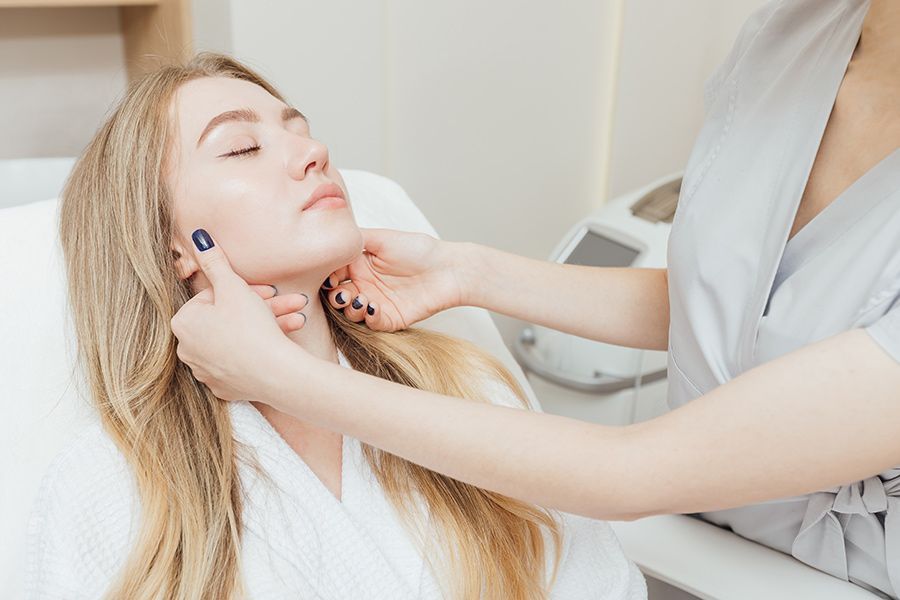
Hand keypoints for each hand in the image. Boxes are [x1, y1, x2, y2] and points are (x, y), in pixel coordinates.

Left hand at [170, 229, 307, 401]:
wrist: (275, 374)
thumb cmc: (251, 328)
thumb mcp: (233, 287)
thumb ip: (214, 262)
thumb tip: (198, 237)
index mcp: (183, 323)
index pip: (213, 297)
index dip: (243, 290)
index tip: (267, 291)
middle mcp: (188, 349)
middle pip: (229, 318)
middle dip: (263, 308)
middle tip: (291, 303)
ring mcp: (206, 371)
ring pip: (240, 338)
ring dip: (269, 326)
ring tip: (297, 320)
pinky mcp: (225, 386)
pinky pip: (243, 361)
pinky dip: (261, 349)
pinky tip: (281, 342)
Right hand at [323, 228, 468, 330]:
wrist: (448, 269)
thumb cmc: (418, 249)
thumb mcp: (382, 238)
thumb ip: (355, 239)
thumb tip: (331, 243)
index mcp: (359, 265)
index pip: (333, 273)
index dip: (328, 277)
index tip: (333, 277)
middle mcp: (364, 284)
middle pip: (337, 296)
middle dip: (335, 297)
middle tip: (342, 294)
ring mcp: (376, 302)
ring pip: (351, 312)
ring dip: (350, 308)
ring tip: (361, 299)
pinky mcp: (389, 318)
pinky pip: (372, 323)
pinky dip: (368, 318)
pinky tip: (373, 307)